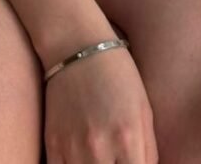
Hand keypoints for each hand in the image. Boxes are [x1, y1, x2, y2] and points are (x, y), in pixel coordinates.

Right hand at [43, 42, 158, 163]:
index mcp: (128, 138)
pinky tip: (84, 160)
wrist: (77, 47)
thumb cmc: (119, 77)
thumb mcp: (144, 111)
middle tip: (116, 160)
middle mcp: (99, 148)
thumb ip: (148, 153)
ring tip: (102, 158)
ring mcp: (72, 149)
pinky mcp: (52, 146)